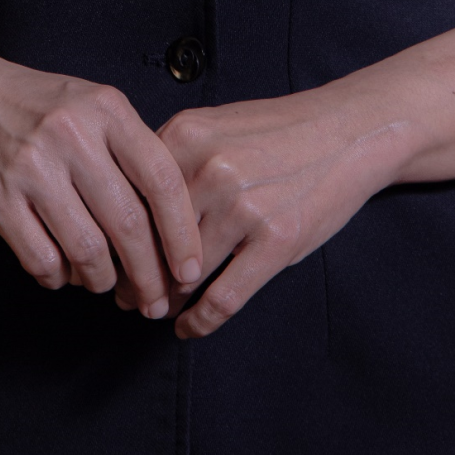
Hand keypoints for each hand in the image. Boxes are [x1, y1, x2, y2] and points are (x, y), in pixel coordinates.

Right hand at [0, 47, 203, 317]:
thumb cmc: (39, 106)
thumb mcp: (95, 104)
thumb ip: (133, 149)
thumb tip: (173, 221)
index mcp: (106, 109)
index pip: (161, 179)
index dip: (181, 233)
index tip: (189, 268)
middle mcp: (72, 135)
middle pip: (127, 224)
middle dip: (148, 275)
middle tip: (155, 299)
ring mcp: (33, 167)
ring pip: (86, 250)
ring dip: (103, 280)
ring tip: (106, 282)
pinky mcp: (0, 199)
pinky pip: (42, 260)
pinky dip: (60, 278)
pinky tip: (64, 272)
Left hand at [128, 88, 391, 339]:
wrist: (347, 131)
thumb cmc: (278, 132)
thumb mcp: (215, 127)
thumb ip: (174, 160)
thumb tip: (126, 209)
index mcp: (186, 137)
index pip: (131, 199)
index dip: (114, 237)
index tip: (107, 260)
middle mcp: (210, 170)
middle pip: (152, 241)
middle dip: (136, 276)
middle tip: (125, 297)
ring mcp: (244, 207)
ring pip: (183, 274)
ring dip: (166, 302)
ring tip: (157, 311)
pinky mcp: (276, 241)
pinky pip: (223, 298)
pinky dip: (199, 322)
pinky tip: (189, 327)